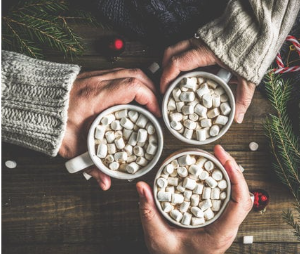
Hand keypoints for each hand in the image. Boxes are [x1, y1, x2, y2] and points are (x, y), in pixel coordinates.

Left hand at [59, 68, 160, 189]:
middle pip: (137, 75)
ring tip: (149, 104)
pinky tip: (134, 98)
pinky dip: (133, 84)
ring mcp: (97, 76)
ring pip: (130, 71)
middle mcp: (98, 82)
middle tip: (157, 109)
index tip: (156, 113)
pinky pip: (121, 74)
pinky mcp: (95, 76)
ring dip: (144, 86)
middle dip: (153, 91)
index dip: (150, 99)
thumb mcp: (72, 146)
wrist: (33, 103)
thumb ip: (91, 164)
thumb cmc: (52, 122)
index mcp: (95, 96)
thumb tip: (106, 182)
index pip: (132, 87)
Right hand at [137, 145, 252, 253]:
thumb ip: (149, 214)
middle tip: (218, 151)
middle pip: (242, 194)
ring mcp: (226, 222)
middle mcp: (227, 227)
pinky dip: (224, 181)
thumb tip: (142, 187)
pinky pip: (229, 197)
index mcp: (219, 233)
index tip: (226, 161)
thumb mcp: (158, 238)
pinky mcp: (220, 218)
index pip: (239, 204)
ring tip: (217, 156)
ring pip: (237, 194)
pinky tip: (213, 171)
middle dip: (233, 169)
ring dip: (230, 173)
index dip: (237, 179)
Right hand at [160, 38, 255, 122]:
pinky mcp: (204, 38)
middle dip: (164, 69)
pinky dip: (181, 58)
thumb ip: (242, 98)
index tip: (164, 89)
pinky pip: (185, 47)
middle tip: (167, 85)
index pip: (177, 63)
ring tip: (175, 79)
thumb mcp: (247, 78)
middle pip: (170, 53)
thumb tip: (238, 118)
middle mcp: (199, 43)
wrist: (259, 31)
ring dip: (172, 63)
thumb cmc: (252, 51)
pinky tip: (189, 71)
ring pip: (176, 48)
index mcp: (205, 53)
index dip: (167, 77)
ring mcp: (201, 39)